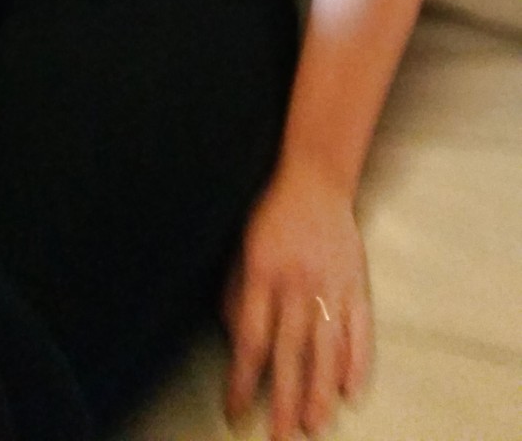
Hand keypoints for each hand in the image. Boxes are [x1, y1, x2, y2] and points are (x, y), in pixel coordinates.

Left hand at [222, 158, 372, 438]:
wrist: (315, 178)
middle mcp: (297, 284)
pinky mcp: (356, 283)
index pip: (251, 339)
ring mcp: (331, 285)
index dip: (241, 379)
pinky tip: (351, 391)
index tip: (234, 410)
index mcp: (262, 274)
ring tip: (314, 425)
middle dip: (282, 400)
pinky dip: (357, 361)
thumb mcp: (240, 247)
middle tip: (278, 437)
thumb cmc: (272, 213)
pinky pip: (359, 329)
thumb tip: (235, 336)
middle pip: (290, 353)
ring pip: (325, 348)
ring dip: (319, 391)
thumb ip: (236, 293)